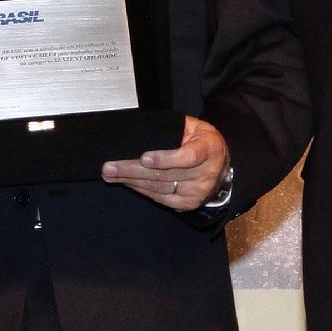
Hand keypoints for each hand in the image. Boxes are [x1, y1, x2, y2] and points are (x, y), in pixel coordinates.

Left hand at [101, 115, 228, 210]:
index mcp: (209, 149)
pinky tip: (127, 183)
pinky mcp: (187, 203)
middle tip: (110, 167)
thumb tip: (146, 130)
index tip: (144, 157)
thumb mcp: (197, 127)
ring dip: (131, 181)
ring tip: (110, 174)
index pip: (188, 157)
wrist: (221, 166)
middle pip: (165, 175)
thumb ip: (176, 127)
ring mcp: (196, 192)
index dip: (164, 158)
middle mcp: (205, 174)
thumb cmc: (204, 142)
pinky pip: (159, 197)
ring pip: (159, 187)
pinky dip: (140, 190)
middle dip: (133, 170)